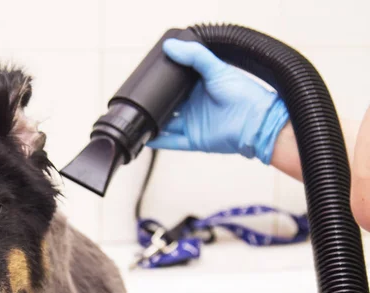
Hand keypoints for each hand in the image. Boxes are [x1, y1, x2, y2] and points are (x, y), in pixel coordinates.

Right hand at [147, 39, 288, 163]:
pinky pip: (171, 142)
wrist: (256, 123)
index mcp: (199, 88)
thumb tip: (172, 46)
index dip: (162, 83)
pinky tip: (147, 137)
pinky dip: (158, 141)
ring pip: (166, 124)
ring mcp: (193, 124)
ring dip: (154, 123)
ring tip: (139, 118)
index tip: (148, 78)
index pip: (175, 85)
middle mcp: (194, 106)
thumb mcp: (217, 69)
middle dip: (154, 104)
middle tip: (140, 100)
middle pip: (167, 105)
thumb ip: (195, 57)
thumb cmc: (245, 96)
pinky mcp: (194, 140)